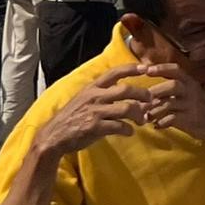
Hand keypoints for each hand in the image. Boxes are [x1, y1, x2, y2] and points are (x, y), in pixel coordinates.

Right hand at [34, 63, 160, 158]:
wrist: (53, 136)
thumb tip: (125, 92)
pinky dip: (129, 130)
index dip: (131, 68)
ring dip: (139, 114)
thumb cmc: (72, 117)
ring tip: (142, 120)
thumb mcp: (83, 99)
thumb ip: (102, 94)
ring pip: (127, 108)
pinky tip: (129, 132)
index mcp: (92, 87)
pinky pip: (120, 126)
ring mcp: (95, 112)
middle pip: (126, 90)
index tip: (146, 68)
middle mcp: (95, 96)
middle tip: (151, 100)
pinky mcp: (96, 127)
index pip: (114, 72)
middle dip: (143, 94)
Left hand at [142, 71, 204, 143]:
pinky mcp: (191, 119)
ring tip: (146, 116)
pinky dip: (161, 123)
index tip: (146, 70)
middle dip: (156, 91)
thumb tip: (146, 91)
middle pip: (173, 85)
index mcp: (190, 82)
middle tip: (142, 100)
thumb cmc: (199, 107)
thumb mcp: (189, 93)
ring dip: (155, 110)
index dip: (161, 68)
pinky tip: (157, 125)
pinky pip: (172, 119)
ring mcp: (191, 106)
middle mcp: (191, 91)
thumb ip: (171, 89)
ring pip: (170, 104)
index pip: (175, 69)